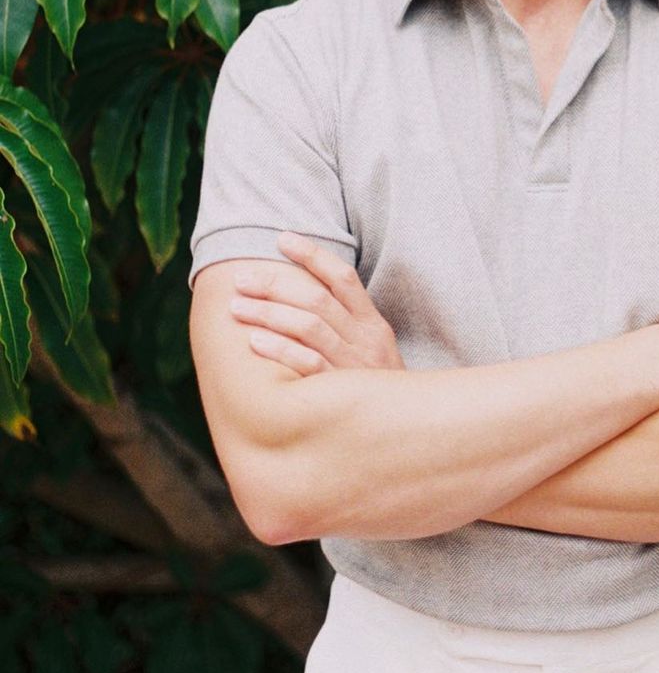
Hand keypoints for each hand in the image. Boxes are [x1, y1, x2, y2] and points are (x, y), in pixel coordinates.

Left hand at [229, 233, 405, 376]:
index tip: (282, 238)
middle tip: (241, 279)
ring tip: (237, 307)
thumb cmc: (377, 389)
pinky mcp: (341, 393)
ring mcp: (353, 365)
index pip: (343, 278)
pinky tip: (254, 342)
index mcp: (373, 324)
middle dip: (275, 284)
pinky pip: (307, 365)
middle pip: (317, 299)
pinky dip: (280, 351)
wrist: (407, 434)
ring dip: (268, 313)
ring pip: (309, 326)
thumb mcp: (373, 352)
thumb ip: (347, 325)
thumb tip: (300, 296)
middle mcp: (365, 339)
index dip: (313, 255)